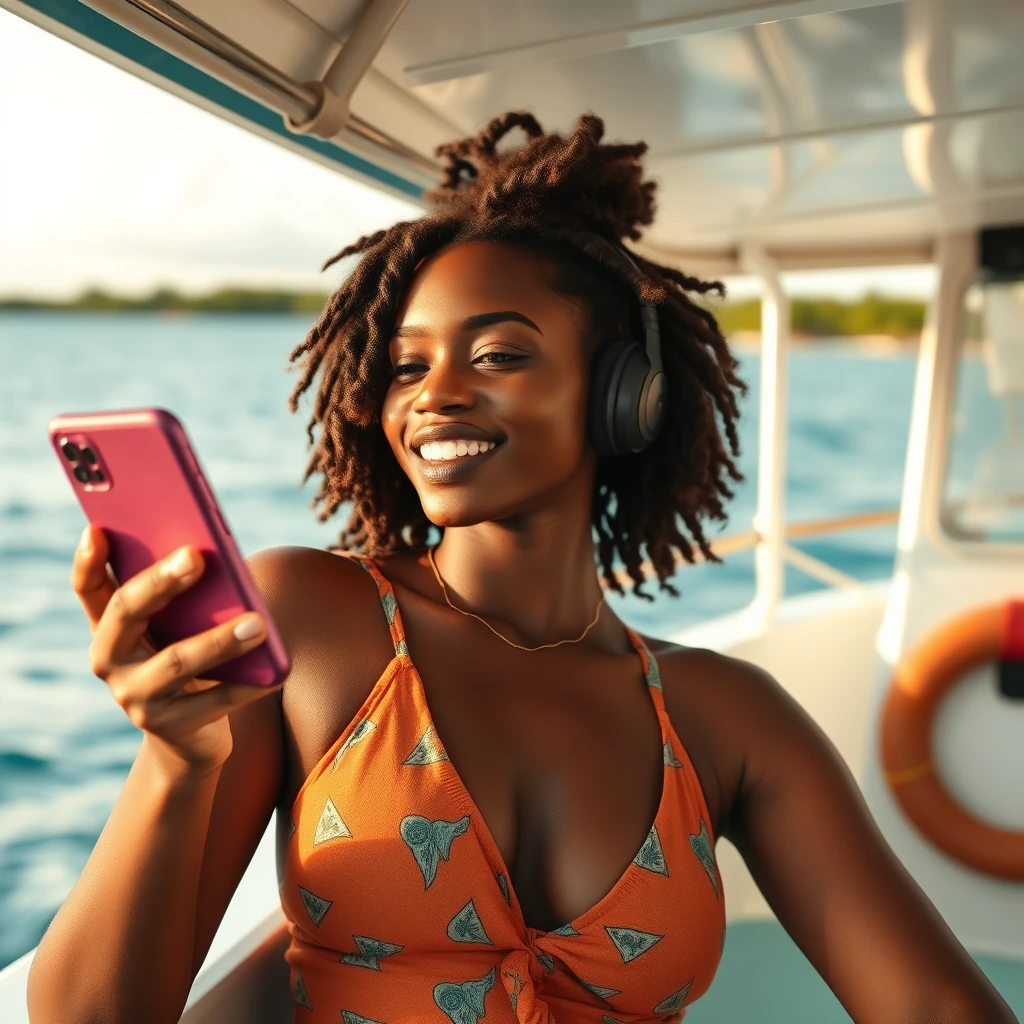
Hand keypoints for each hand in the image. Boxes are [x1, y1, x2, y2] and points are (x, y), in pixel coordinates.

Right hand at [72, 524, 281, 776]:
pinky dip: (247, 686)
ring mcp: (135, 697)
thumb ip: (182, 597)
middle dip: (161, 582)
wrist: (190, 735)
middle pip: (128, 612)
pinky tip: (275, 674)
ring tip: (259, 623)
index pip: (90, 588)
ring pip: (177, 662)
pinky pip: (213, 703)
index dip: (88, 560)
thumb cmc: (189, 659)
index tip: (96, 528)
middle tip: (196, 556)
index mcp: (109, 626)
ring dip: (219, 641)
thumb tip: (214, 556)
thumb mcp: (178, 627)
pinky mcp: (170, 727)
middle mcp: (110, 660)